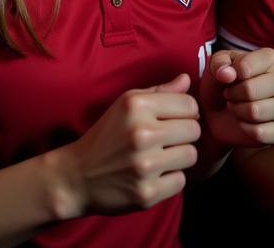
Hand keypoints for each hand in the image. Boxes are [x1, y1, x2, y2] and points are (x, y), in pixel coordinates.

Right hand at [50, 73, 199, 217]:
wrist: (78, 175)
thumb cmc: (107, 135)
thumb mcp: (126, 104)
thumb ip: (160, 91)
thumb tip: (187, 79)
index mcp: (136, 106)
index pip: (190, 105)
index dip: (186, 112)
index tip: (174, 119)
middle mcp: (141, 134)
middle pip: (194, 130)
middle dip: (184, 134)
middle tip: (168, 139)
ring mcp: (144, 166)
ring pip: (191, 155)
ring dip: (180, 157)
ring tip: (161, 156)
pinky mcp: (146, 193)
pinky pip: (180, 182)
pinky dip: (171, 179)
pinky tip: (154, 175)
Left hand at [198, 48, 273, 148]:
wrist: (222, 112)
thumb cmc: (223, 83)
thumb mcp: (216, 65)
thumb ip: (218, 63)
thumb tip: (227, 74)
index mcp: (272, 58)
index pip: (244, 67)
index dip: (228, 75)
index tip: (229, 78)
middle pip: (250, 90)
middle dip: (232, 95)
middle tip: (231, 95)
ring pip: (255, 112)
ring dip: (238, 111)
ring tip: (237, 106)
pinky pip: (259, 133)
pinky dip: (245, 128)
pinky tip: (246, 122)